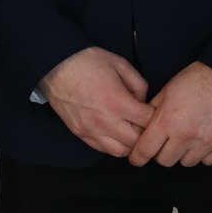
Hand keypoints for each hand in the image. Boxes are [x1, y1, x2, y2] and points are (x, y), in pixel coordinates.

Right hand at [38, 47, 152, 157]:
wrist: (54, 65)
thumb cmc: (86, 61)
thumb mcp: (120, 63)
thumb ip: (138, 83)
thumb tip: (142, 100)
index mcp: (118, 102)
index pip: (149, 121)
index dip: (157, 118)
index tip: (156, 113)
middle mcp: (106, 121)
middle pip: (137, 142)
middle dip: (146, 134)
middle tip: (147, 124)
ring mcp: (91, 130)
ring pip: (120, 151)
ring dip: (130, 144)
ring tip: (131, 131)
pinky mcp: (80, 133)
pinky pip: (102, 149)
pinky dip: (113, 145)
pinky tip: (115, 134)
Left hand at [127, 63, 211, 167]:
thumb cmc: (198, 79)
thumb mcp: (168, 90)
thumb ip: (153, 111)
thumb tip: (141, 127)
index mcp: (168, 120)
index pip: (145, 150)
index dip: (138, 157)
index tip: (137, 158)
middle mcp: (186, 135)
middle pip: (165, 161)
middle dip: (161, 153)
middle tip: (166, 142)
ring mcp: (206, 142)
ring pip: (186, 163)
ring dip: (183, 154)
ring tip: (187, 138)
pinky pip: (207, 161)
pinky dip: (203, 154)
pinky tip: (203, 139)